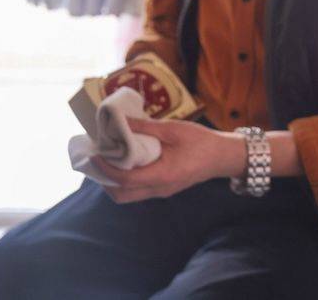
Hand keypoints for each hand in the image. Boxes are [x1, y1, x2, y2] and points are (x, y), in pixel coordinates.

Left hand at [92, 117, 244, 202]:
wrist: (223, 156)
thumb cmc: (201, 141)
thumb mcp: (173, 129)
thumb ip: (146, 127)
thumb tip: (120, 121)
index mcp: (162, 176)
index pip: (125, 180)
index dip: (105, 168)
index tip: (94, 154)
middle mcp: (160, 189)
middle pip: (122, 196)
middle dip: (105, 181)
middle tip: (97, 159)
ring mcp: (162, 191)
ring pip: (129, 195)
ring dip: (114, 181)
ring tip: (107, 159)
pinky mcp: (164, 188)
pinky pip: (138, 189)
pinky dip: (125, 179)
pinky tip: (123, 160)